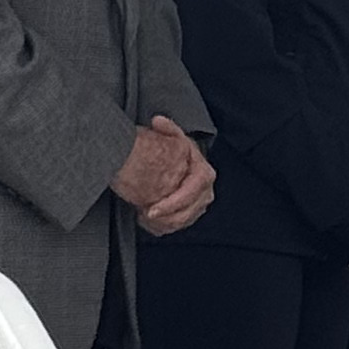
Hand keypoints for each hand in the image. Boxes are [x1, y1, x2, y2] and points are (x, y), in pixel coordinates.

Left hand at [113, 119, 213, 235]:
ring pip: (183, 221)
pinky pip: (177, 226)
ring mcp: (199, 204)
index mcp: (204, 173)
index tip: (152, 209)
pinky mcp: (190, 213)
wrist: (177, 164)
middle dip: (167, 218)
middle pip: (189, 212)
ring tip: (142, 218)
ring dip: (163, 224)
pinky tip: (146, 221)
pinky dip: (162, 227)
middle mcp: (205, 191)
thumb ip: (168, 130)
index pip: (192, 192)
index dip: (173, 203)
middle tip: (145, 216)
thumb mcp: (173, 138)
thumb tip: (159, 121)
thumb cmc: (175, 151)